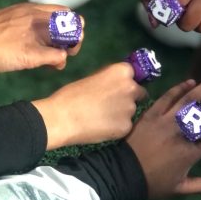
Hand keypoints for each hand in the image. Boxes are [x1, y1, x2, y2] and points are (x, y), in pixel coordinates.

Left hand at [0, 3, 83, 74]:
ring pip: (50, 20)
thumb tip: (64, 57)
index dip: (76, 38)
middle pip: (65, 17)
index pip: (74, 20)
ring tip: (46, 56)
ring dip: (54, 36)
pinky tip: (30, 49)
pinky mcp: (11, 16)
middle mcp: (33, 11)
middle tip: (60, 54)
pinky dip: (40, 34)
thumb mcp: (26, 59)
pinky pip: (35, 21)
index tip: (68, 54)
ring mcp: (22, 12)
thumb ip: (50, 56)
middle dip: (69, 35)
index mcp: (39, 18)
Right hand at [32, 62, 146, 148]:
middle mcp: (131, 88)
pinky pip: (125, 125)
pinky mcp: (126, 127)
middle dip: (128, 97)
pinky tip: (102, 127)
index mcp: (122, 71)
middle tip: (112, 104)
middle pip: (137, 92)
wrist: (63, 118)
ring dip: (122, 113)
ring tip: (102, 117)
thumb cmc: (71, 94)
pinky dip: (117, 126)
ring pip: (131, 110)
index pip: (133, 74)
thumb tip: (115, 84)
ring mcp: (130, 108)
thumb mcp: (93, 78)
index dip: (125, 81)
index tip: (118, 87)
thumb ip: (109, 79)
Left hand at [126, 71, 200, 198]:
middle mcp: (181, 134)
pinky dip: (179, 88)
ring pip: (189, 100)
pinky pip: (168, 98)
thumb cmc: (154, 184)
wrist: (123, 174)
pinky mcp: (151, 114)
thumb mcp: (182, 189)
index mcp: (191, 153)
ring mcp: (166, 122)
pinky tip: (191, 81)